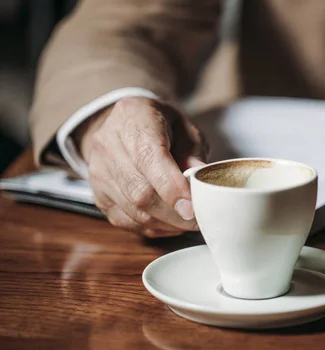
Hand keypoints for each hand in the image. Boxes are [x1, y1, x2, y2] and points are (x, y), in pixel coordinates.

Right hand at [76, 97, 207, 237]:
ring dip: (165, 223)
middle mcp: (109, 147)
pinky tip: (169, 223)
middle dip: (174, 213)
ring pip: (133, 211)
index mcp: (134, 122)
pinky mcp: (99, 195)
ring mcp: (100, 173)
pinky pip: (125, 221)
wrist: (123, 123)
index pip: (149, 159)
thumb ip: (193, 153)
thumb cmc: (158, 123)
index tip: (191, 208)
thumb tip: (201, 182)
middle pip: (140, 192)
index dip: (171, 188)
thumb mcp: (184, 127)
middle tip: (199, 220)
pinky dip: (151, 227)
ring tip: (188, 223)